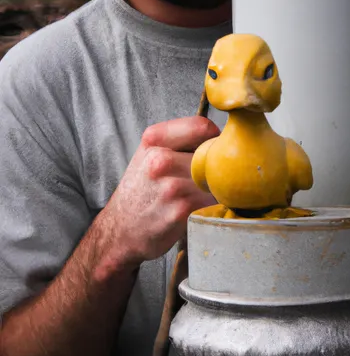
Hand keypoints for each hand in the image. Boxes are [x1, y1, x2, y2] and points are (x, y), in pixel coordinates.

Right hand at [100, 116, 218, 267]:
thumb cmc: (142, 188)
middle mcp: (160, 161)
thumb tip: (222, 135)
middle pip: (214, 154)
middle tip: (206, 176)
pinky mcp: (182, 211)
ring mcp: (171, 187)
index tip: (211, 149)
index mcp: (153, 140)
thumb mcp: (150, 152)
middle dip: (217, 165)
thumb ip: (182, 138)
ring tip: (201, 193)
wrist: (121, 229)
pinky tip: (200, 207)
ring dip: (218, 186)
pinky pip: (215, 200)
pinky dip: (215, 203)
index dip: (213, 138)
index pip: (203, 126)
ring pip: (217, 178)